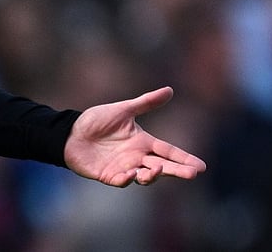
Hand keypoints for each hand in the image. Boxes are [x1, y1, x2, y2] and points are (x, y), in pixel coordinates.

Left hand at [63, 86, 206, 186]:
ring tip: (155, 169)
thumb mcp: (123, 110)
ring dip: (152, 175)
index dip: (184, 158)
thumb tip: (170, 90)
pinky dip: (127, 179)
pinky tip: (132, 174)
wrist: (70, 132)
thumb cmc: (96, 120)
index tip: (202, 166)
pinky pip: (121, 181)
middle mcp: (137, 157)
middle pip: (163, 166)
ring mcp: (124, 168)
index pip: (168, 151)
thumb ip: (146, 102)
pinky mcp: (108, 175)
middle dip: (178, 171)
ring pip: (145, 176)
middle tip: (193, 174)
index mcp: (143, 142)